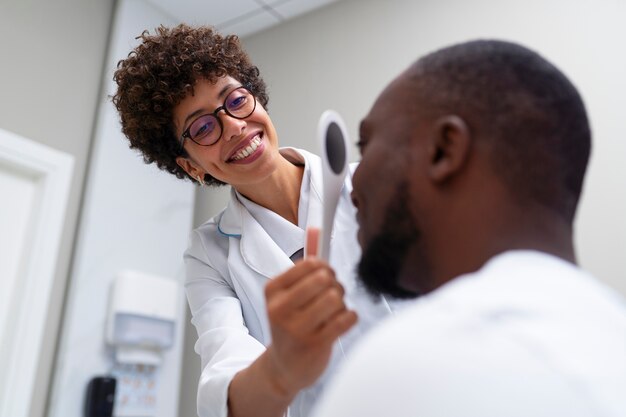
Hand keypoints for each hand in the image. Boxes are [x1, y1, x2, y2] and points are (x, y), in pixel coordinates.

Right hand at [264, 228, 357, 396]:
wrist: (284, 367)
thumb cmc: (291, 324)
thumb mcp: (289, 294)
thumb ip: (305, 264)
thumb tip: (316, 230)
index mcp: (273, 290)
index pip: (310, 263)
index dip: (325, 268)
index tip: (325, 277)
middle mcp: (280, 308)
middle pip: (325, 279)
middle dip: (335, 284)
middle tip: (333, 294)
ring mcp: (296, 328)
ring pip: (336, 298)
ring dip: (342, 303)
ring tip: (335, 311)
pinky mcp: (315, 344)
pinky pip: (347, 318)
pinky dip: (350, 317)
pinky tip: (341, 323)